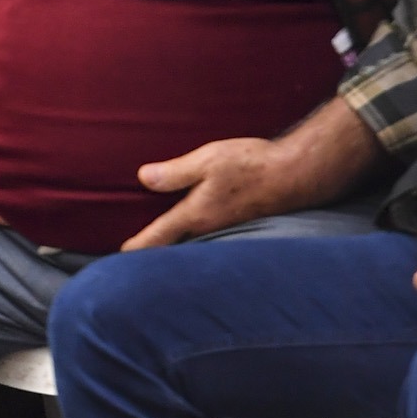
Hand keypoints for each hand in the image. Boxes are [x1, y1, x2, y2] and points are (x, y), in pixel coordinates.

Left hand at [122, 97, 383, 249]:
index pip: (159, 237)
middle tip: (128, 255)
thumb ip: (175, 172)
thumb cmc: (252, 164)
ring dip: (173, 246)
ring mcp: (226, 229)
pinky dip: (192, 237)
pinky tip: (189, 229)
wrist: (299, 173)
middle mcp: (209, 228)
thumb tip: (144, 178)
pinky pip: (208, 236)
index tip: (118, 256)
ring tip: (153, 247)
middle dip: (153, 252)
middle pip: (174, 247)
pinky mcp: (238, 223)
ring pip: (191, 243)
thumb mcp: (207, 161)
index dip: (137, 247)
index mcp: (196, 215)